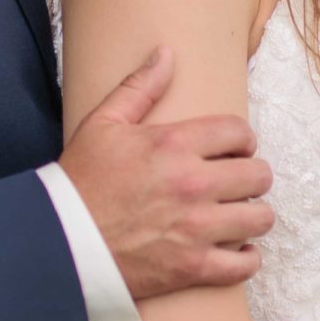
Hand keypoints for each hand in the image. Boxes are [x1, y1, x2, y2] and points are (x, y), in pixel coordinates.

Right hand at [60, 46, 274, 301]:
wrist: (60, 242)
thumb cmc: (80, 182)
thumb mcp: (102, 124)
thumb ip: (139, 87)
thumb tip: (166, 53)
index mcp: (173, 144)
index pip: (239, 132)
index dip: (242, 139)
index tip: (235, 149)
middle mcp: (192, 184)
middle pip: (258, 175)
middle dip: (252, 176)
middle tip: (238, 182)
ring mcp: (196, 228)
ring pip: (259, 218)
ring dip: (253, 215)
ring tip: (239, 216)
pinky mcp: (192, 267)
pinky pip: (244, 265)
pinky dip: (246, 259)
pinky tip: (237, 251)